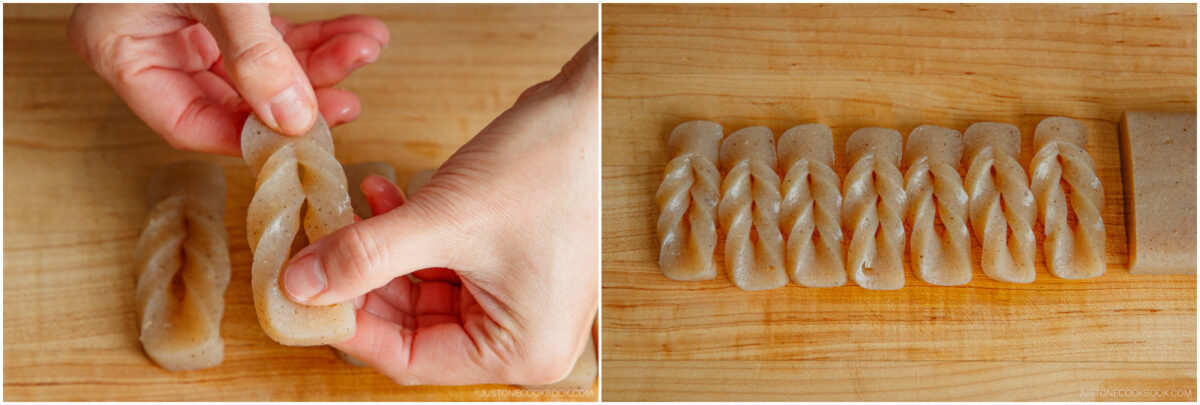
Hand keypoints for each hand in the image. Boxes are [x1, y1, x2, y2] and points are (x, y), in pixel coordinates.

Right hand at [68, 4, 388, 154]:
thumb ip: (254, 53)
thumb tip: (290, 118)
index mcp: (120, 46)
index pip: (186, 121)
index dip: (248, 135)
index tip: (303, 136)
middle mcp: (149, 40)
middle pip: (233, 97)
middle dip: (300, 92)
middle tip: (348, 100)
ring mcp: (185, 22)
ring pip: (262, 67)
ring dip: (319, 61)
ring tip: (364, 47)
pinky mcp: (221, 7)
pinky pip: (270, 35)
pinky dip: (314, 36)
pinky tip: (355, 33)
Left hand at [281, 35, 598, 384]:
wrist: (596, 108)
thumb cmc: (551, 166)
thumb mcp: (446, 217)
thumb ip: (368, 256)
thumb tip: (301, 287)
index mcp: (518, 350)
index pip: (409, 360)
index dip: (351, 326)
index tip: (303, 294)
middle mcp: (522, 336)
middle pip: (414, 328)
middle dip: (361, 283)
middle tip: (313, 250)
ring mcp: (518, 300)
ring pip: (422, 292)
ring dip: (380, 253)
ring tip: (344, 214)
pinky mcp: (511, 264)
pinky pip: (444, 264)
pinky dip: (410, 235)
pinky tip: (381, 197)